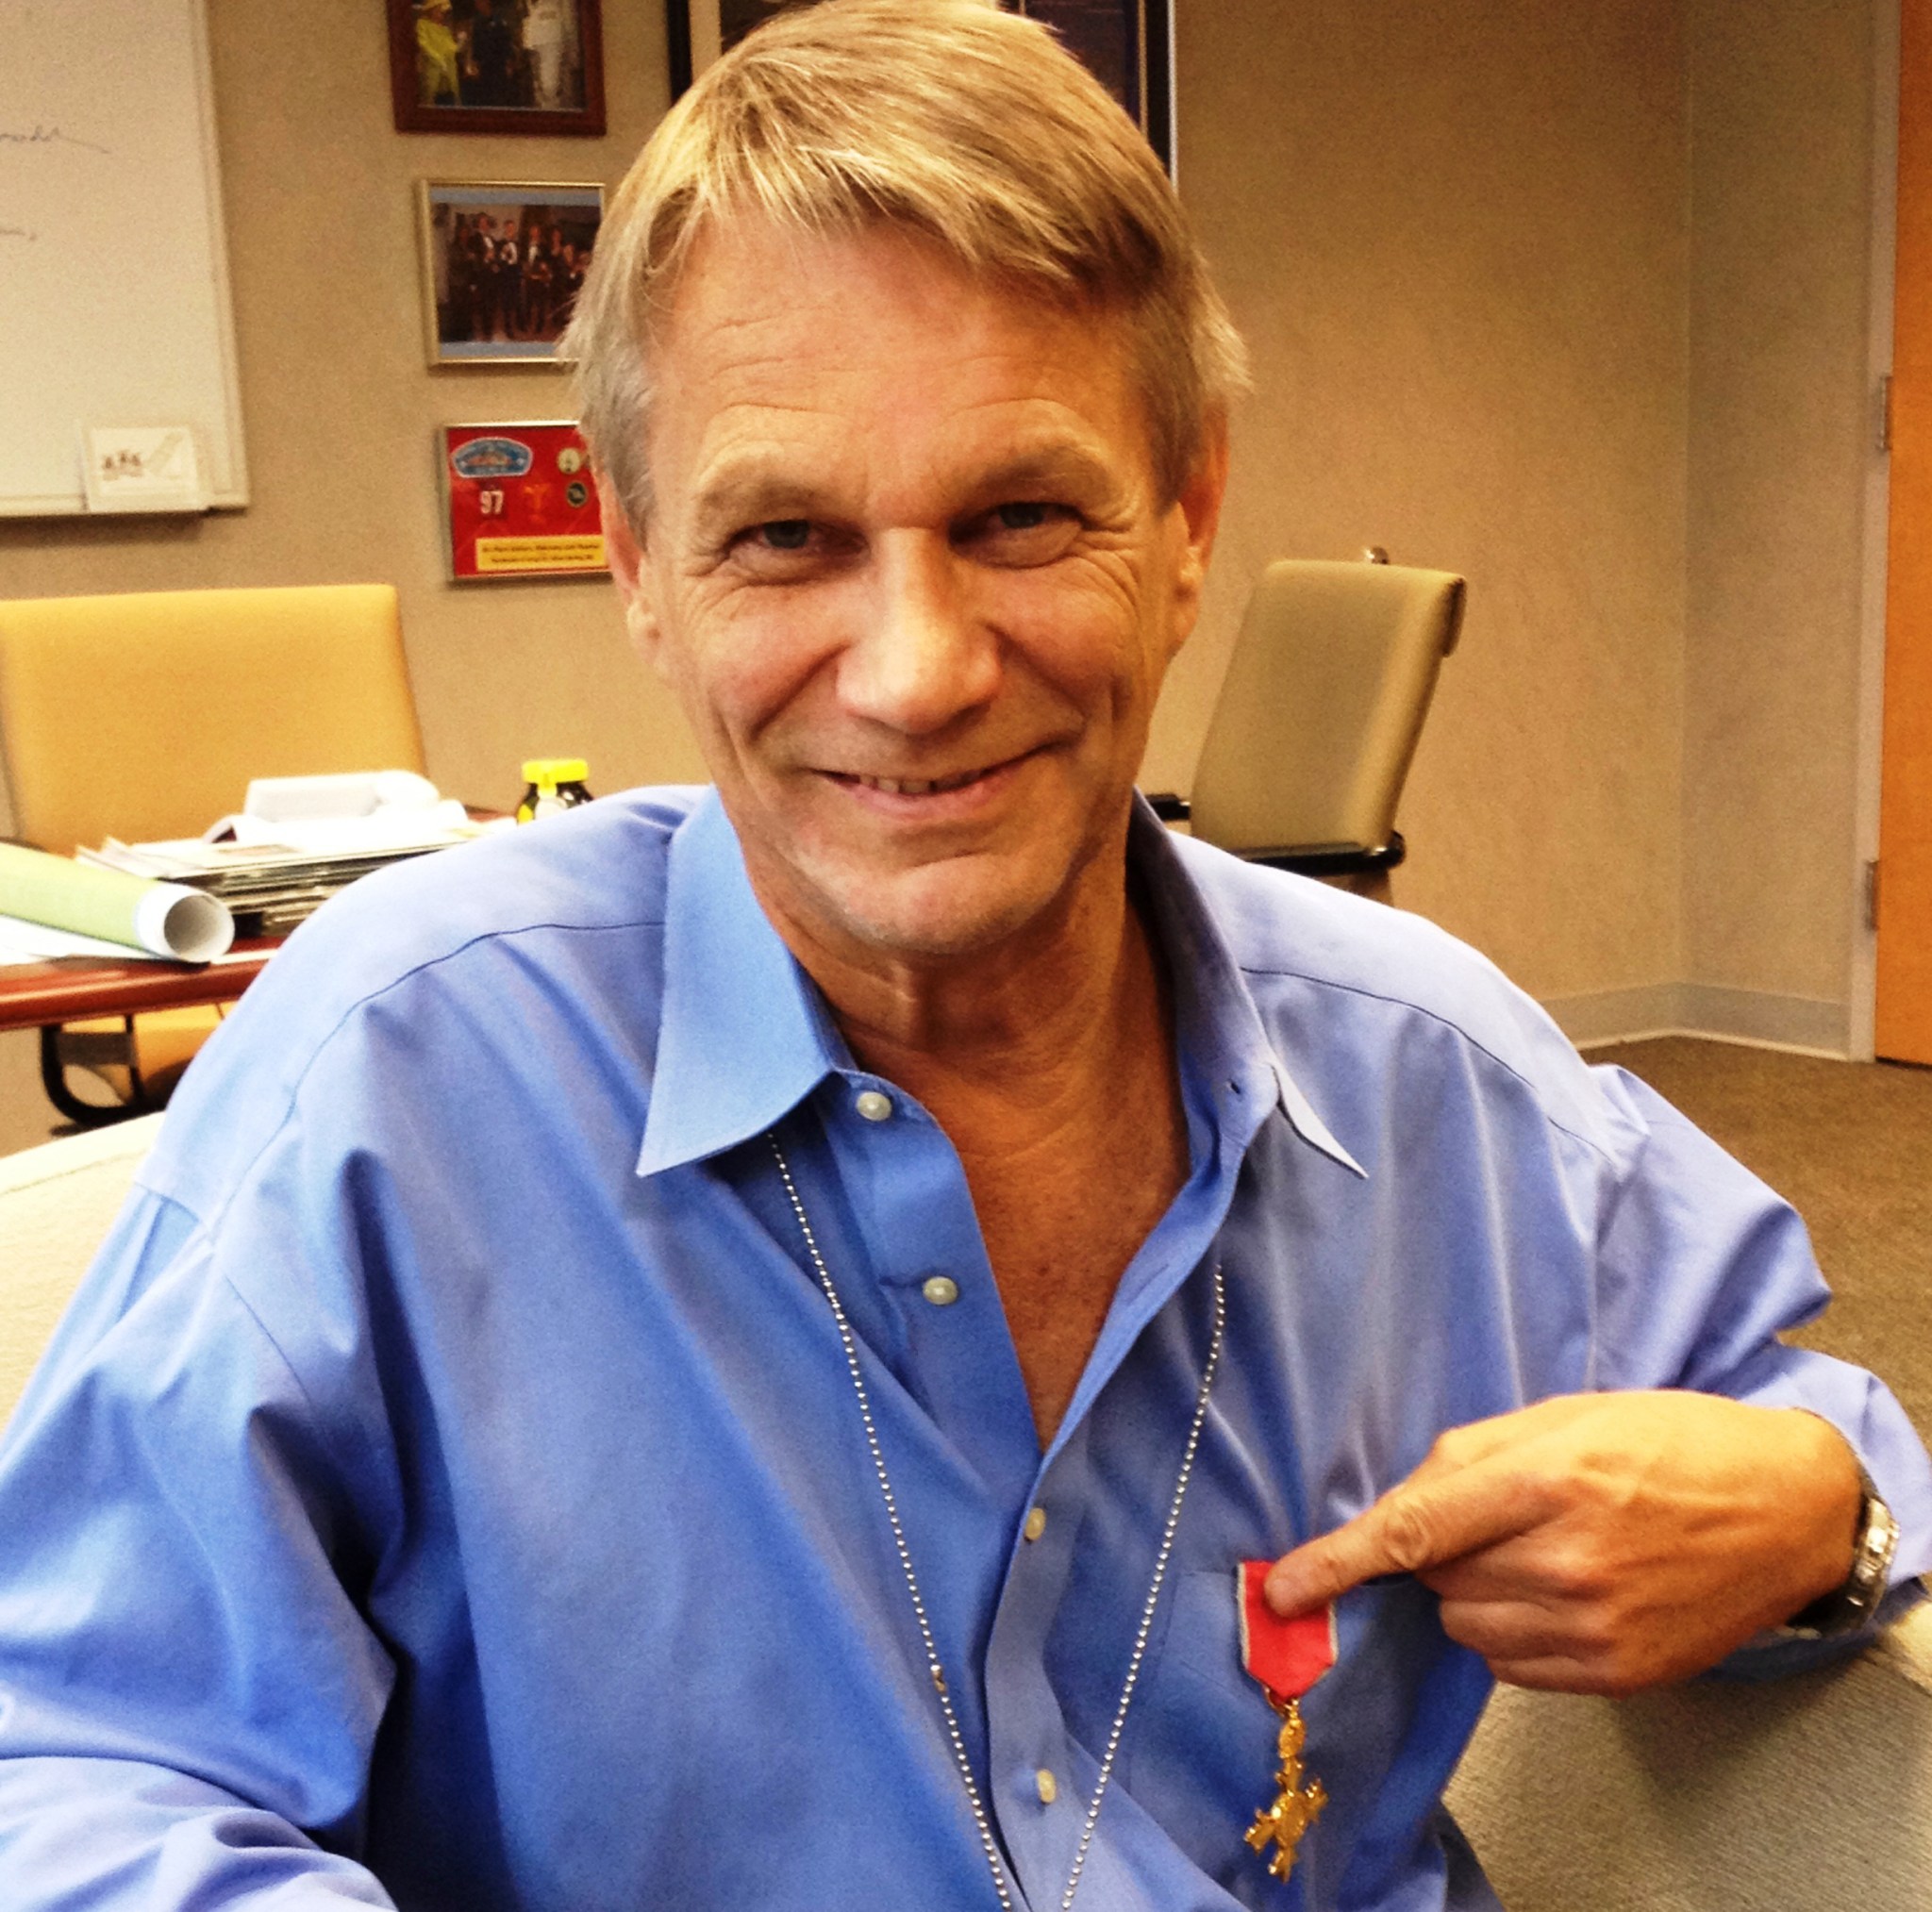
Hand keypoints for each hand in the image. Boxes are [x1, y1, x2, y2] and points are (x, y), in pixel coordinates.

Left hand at [1263, 1392, 1863, 1693]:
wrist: (1787, 1509)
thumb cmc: (1668, 1442)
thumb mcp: (1564, 1416)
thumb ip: (1468, 1457)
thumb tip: (1395, 1510)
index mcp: (1547, 1480)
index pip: (1414, 1530)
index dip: (1339, 1562)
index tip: (1284, 1589)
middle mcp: (1566, 1562)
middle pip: (1435, 1576)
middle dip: (1445, 1547)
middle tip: (1508, 1514)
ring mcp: (1595, 1628)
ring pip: (1466, 1625)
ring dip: (1478, 1590)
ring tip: (1545, 1550)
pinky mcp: (1617, 1674)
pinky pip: (1512, 1665)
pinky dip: (1515, 1630)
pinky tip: (1566, 1591)